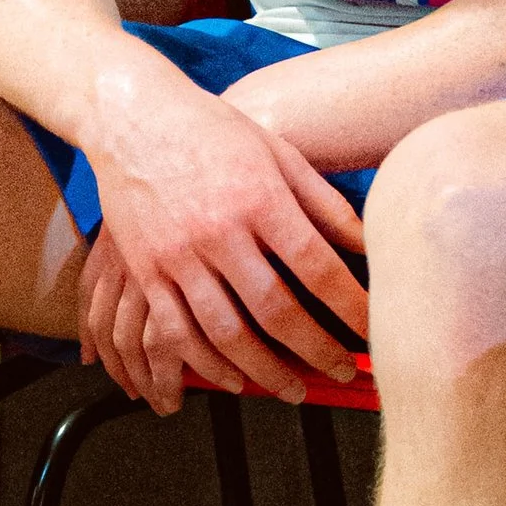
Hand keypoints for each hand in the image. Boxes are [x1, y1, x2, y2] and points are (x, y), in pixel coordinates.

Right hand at [78, 65, 367, 413]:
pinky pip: (176, 332)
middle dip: (316, 350)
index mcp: (259, 197)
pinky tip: (234, 380)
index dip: (350, 306)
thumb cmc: (212, 130)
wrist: (132, 116)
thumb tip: (370, 244)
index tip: (373, 332)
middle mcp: (218, 230)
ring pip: (225, 333)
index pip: (316, 266)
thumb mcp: (278, 153)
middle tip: (343, 372)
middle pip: (275, 310)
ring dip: (265, 371)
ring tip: (294, 389)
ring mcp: (177, 254)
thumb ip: (324, 202)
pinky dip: (207, 365)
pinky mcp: (145, 270)